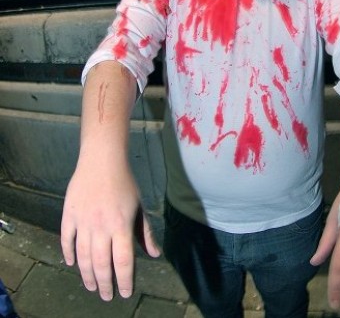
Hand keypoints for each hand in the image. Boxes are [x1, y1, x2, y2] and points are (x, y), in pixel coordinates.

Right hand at [61, 156, 160, 300]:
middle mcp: (101, 228)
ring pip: (83, 257)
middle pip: (101, 264)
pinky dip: (68, 254)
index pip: (123, 261)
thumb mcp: (139, 207)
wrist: (102, 161)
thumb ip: (145, 232)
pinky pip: (66, 240)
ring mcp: (83, 222)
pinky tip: (72, 264)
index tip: (126, 292)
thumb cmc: (125, 183)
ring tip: (91, 286)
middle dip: (104, 284)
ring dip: (87, 275)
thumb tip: (155, 254)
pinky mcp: (69, 215)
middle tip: (106, 296)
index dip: (125, 280)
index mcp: (121, 226)